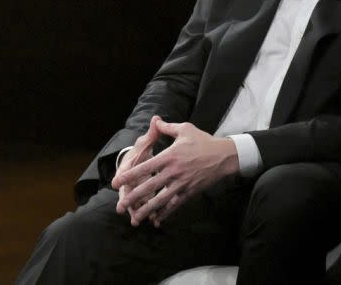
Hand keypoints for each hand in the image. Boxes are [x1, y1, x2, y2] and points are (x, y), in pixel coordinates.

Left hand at [112, 118, 238, 227]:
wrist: (224, 156)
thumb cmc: (203, 141)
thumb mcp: (185, 129)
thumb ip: (167, 128)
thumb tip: (155, 120)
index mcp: (169, 156)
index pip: (145, 168)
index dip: (129, 176)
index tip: (116, 182)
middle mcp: (173, 172)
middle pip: (149, 187)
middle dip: (133, 197)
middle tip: (119, 207)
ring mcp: (181, 184)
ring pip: (161, 200)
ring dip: (146, 210)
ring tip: (135, 219)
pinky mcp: (190, 192)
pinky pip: (175, 205)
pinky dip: (165, 213)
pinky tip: (156, 220)